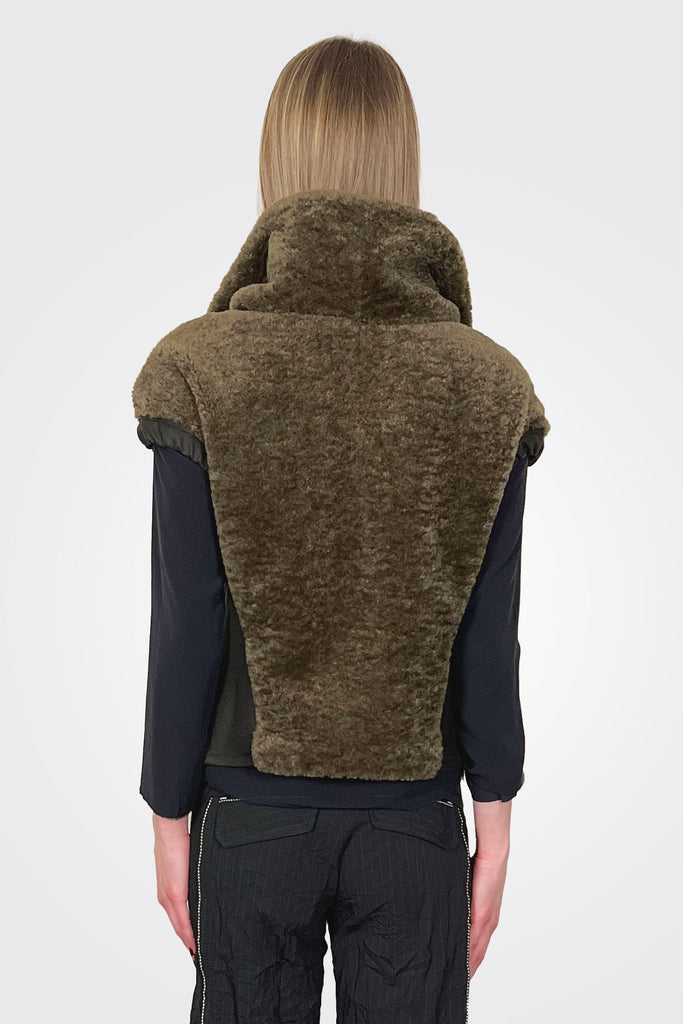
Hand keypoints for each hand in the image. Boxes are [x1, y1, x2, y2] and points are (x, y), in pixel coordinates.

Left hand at [152, 813, 195, 960]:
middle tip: (197, 953)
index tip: (193, 942)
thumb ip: (192, 873)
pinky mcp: (174, 893)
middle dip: (187, 939)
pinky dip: (188, 933)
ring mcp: (168, 896)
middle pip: (176, 924)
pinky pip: (181, 920)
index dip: (185, 930)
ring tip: (197, 952)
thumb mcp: (187, 860)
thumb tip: (202, 875)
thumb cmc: (179, 838)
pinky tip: (194, 943)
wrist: (169, 827)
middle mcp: (164, 895)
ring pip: (178, 925)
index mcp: (168, 887)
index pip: (176, 914)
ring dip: (187, 939)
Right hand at [468, 799, 510, 977]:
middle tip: (456, 981)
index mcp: (485, 912)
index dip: (469, 957)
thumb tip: (448, 896)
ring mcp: (488, 918)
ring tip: (458, 978)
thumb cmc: (480, 860)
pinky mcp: (484, 914)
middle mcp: (489, 919)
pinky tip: (463, 964)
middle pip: (478, 951)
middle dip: (468, 966)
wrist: (494, 850)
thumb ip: (460, 894)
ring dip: (469, 964)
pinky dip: (470, 955)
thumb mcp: (467, 882)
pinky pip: (475, 941)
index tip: (460, 970)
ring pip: (478, 950)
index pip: (477, 941)